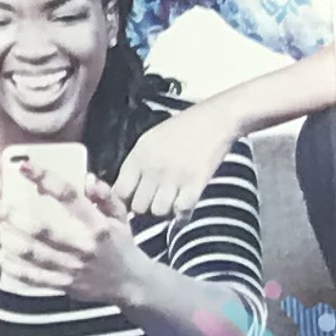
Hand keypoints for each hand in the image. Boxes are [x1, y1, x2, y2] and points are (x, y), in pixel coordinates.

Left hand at [0, 165, 137, 301]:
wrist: (131, 283)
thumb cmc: (121, 244)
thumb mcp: (121, 216)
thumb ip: (105, 195)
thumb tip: (86, 177)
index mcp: (98, 225)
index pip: (69, 196)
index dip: (45, 179)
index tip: (24, 167)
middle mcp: (83, 247)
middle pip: (41, 230)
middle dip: (13, 216)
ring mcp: (71, 268)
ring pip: (31, 254)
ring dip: (6, 239)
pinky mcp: (62, 285)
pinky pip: (31, 277)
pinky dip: (10, 266)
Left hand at [109, 104, 236, 219]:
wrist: (216, 119)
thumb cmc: (182, 129)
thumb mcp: (150, 141)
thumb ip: (137, 164)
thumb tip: (126, 192)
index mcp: (138, 156)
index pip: (119, 192)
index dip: (124, 203)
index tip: (133, 203)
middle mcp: (153, 167)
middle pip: (138, 207)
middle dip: (145, 210)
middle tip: (155, 204)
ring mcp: (174, 176)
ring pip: (158, 212)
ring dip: (165, 213)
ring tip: (171, 205)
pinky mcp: (196, 182)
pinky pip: (182, 210)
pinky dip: (183, 216)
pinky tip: (184, 211)